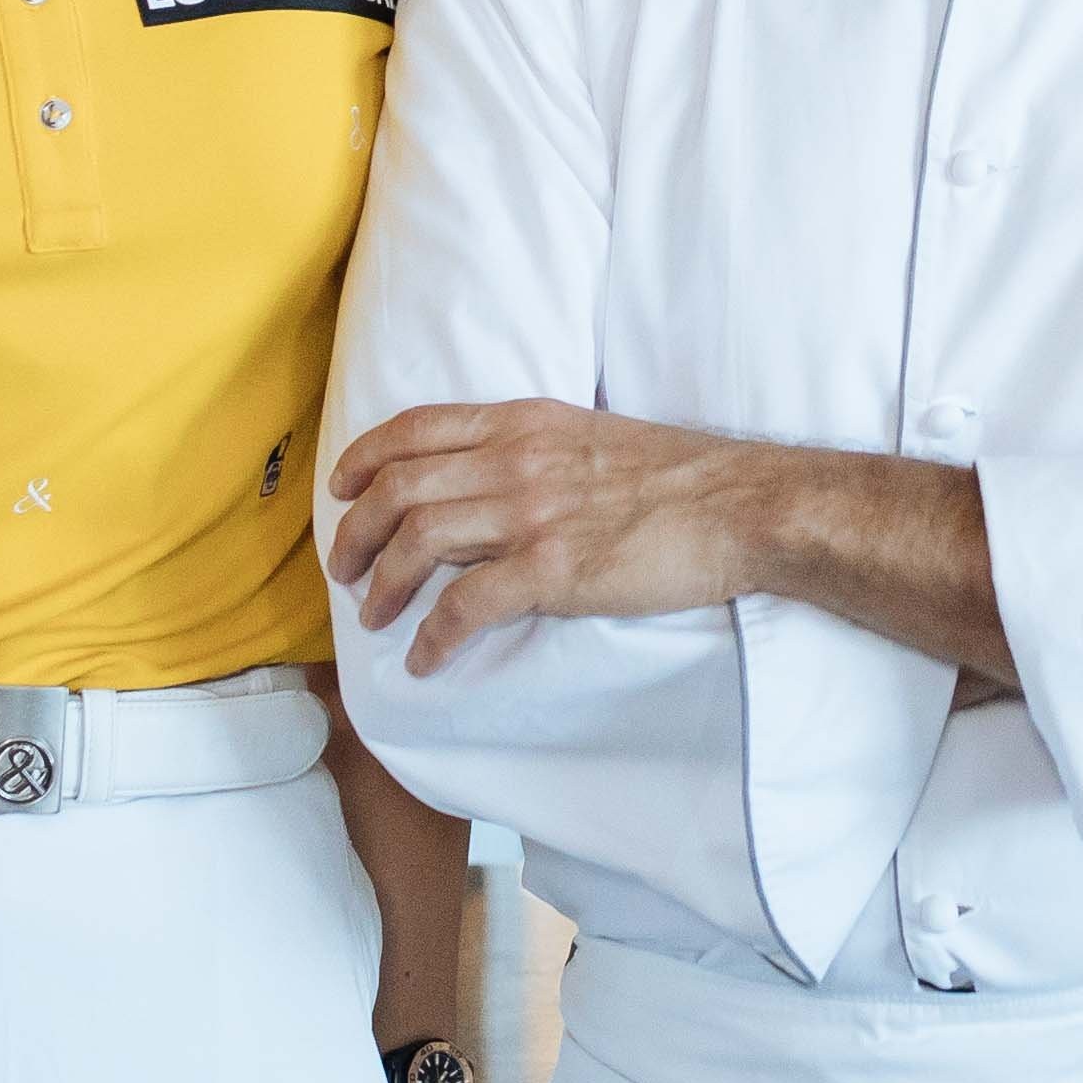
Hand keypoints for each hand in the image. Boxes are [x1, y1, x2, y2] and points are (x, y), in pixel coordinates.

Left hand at [327, 406, 767, 669]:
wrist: (740, 506)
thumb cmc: (677, 477)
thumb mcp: (589, 437)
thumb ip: (531, 450)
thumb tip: (488, 482)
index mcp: (522, 423)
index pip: (415, 429)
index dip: (364, 459)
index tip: (341, 490)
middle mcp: (514, 460)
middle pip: (398, 488)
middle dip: (356, 532)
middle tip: (345, 569)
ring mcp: (531, 515)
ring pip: (418, 543)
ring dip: (383, 586)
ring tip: (375, 616)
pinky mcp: (553, 570)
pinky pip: (465, 606)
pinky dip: (432, 636)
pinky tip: (426, 660)